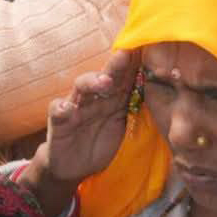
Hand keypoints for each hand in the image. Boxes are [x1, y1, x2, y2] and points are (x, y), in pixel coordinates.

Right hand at [28, 50, 139, 195]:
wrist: (73, 167)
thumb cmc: (99, 143)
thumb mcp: (120, 125)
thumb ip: (133, 106)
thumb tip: (159, 89)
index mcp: (111, 99)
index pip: (123, 78)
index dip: (133, 65)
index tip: (145, 49)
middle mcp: (93, 98)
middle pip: (104, 77)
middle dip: (115, 65)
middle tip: (126, 55)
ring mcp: (75, 108)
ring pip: (81, 88)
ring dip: (92, 82)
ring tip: (104, 82)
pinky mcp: (58, 122)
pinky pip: (57, 112)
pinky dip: (61, 108)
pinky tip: (66, 108)